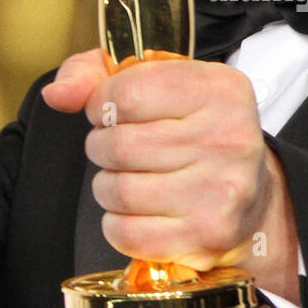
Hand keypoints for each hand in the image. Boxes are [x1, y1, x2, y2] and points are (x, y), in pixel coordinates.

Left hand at [43, 51, 299, 301]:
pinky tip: (138, 211)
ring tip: (129, 178)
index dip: (102, 104)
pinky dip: (118, 223)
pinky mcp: (206, 234)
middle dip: (102, 147)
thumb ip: (97, 73)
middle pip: (119, 144)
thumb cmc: (193, 131)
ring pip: (119, 190)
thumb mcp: (158, 82)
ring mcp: (220, 190)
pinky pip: (127, 232)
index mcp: (220, 89)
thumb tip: (57, 94)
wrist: (251, 197)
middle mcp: (228, 137)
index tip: (111, 112)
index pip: (127, 93)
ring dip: (108, 186)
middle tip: (118, 149)